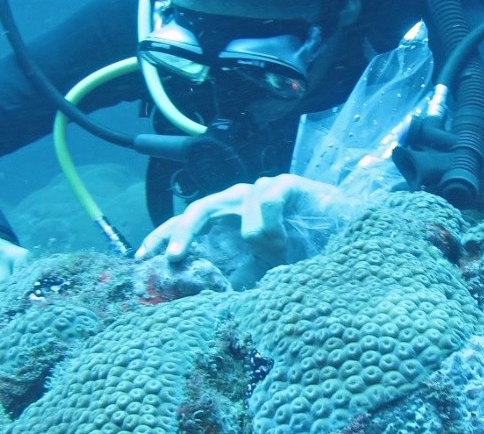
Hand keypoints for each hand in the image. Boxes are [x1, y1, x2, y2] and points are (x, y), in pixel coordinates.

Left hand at [135, 174, 341, 263]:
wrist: (342, 232)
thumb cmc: (301, 248)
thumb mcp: (260, 270)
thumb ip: (235, 277)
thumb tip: (205, 300)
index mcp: (228, 218)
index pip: (185, 222)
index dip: (162, 235)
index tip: (141, 256)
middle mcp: (238, 199)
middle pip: (198, 208)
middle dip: (181, 231)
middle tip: (174, 258)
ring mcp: (260, 188)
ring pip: (237, 205)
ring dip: (253, 235)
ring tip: (274, 248)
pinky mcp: (285, 182)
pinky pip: (266, 198)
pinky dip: (270, 221)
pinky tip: (285, 234)